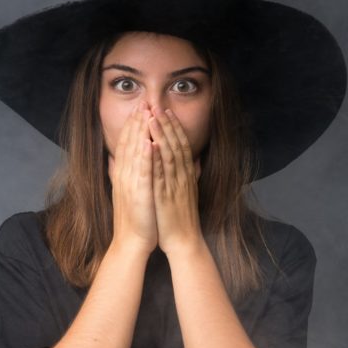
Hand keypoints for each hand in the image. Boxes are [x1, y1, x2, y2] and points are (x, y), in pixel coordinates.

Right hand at [108, 103, 157, 253]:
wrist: (132, 242)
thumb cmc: (135, 219)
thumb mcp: (129, 192)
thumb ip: (125, 175)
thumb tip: (116, 162)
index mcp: (123, 174)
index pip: (127, 144)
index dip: (132, 125)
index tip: (139, 108)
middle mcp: (124, 175)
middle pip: (129, 143)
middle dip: (136, 122)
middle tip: (143, 102)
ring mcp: (130, 183)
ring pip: (134, 153)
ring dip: (140, 132)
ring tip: (145, 114)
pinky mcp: (139, 193)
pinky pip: (142, 172)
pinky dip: (145, 156)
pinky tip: (148, 142)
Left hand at [148, 106, 202, 256]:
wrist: (184, 241)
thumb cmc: (183, 218)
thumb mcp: (189, 192)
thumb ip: (191, 175)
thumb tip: (197, 162)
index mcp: (187, 175)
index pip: (181, 146)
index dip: (174, 127)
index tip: (166, 111)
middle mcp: (182, 177)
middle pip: (176, 145)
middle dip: (166, 124)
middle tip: (158, 106)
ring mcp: (175, 185)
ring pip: (169, 155)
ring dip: (161, 135)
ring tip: (153, 117)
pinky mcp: (165, 196)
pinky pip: (161, 174)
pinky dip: (156, 158)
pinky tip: (150, 144)